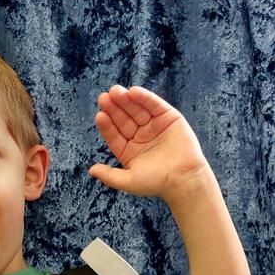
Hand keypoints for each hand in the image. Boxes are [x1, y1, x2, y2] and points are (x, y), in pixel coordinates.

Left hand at [89, 85, 210, 202]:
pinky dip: (144, 98)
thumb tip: (91, 170)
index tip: (99, 116)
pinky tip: (133, 92)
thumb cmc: (157, 183)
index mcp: (129, 150)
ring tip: (116, 91)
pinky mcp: (168, 117)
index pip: (114, 134)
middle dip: (114, 108)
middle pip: (124, 119)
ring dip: (126, 100)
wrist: (183, 179)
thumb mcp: (129, 182)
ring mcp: (153, 125)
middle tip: (104, 97)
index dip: (107, 125)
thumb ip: (110, 176)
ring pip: (137, 109)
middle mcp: (140, 136)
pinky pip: (154, 105)